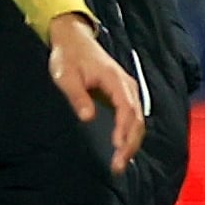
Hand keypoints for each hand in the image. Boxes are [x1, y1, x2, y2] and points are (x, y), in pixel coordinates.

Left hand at [46, 14, 145, 173]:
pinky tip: (122, 147)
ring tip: (121, 162)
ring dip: (132, 142)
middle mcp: (127, 86)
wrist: (73, 39)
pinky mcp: (123, 94)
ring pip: (138, 120)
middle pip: (137, 119)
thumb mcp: (66, 76)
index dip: (124, 130)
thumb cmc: (68, 57)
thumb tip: (88, 118)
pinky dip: (130, 134)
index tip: (117, 147)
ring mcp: (127, 90)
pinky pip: (132, 117)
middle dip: (130, 144)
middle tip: (118, 166)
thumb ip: (78, 96)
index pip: (126, 109)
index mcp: (115, 80)